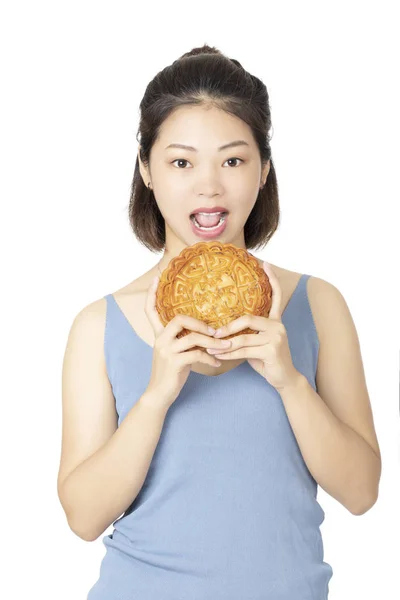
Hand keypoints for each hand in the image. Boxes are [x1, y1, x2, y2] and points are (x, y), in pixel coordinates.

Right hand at [144, 275, 233, 408]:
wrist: (159, 395)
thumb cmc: (171, 373)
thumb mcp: (175, 352)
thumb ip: (184, 340)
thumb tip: (206, 330)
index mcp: (159, 334)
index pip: (150, 310)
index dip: (151, 294)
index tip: (156, 277)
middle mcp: (160, 339)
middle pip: (180, 319)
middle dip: (201, 323)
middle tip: (216, 331)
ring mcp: (166, 351)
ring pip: (193, 337)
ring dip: (213, 342)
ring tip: (226, 346)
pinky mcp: (174, 363)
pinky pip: (197, 354)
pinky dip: (210, 358)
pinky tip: (216, 363)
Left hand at [206, 262, 301, 391]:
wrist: (284, 379)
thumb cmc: (267, 360)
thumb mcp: (256, 343)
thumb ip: (246, 333)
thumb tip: (221, 328)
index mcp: (276, 320)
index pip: (276, 295)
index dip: (272, 279)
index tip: (265, 262)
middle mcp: (278, 325)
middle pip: (248, 319)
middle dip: (228, 327)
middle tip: (213, 334)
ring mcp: (277, 337)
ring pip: (243, 338)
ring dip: (224, 344)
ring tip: (210, 347)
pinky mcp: (272, 350)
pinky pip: (244, 350)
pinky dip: (229, 354)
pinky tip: (218, 356)